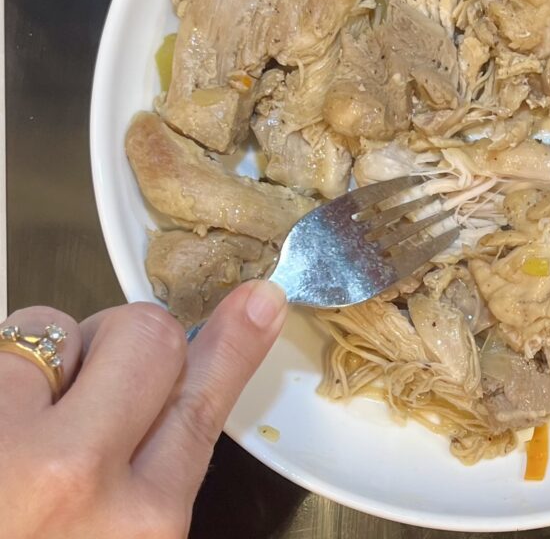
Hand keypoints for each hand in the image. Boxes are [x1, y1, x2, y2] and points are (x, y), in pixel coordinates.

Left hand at [0, 280, 285, 538]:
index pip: (203, 400)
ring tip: (16, 426)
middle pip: (143, 333)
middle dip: (125, 339)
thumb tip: (182, 383)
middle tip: (92, 380)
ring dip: (37, 359)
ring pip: (45, 325)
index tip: (257, 301)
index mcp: (138, 526)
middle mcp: (71, 481)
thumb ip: (149, 479)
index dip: (234, 342)